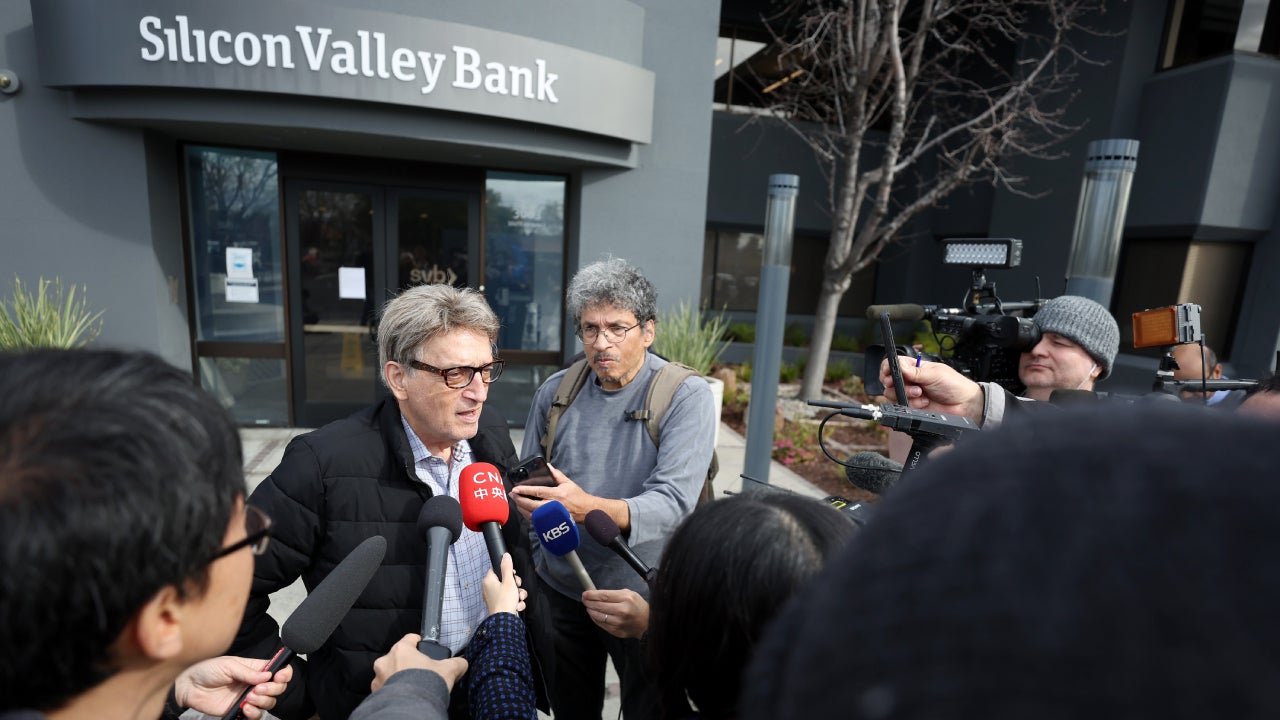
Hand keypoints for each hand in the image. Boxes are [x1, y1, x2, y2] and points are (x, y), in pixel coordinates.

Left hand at [174, 656, 293, 719]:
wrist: (189, 687)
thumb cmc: (207, 670)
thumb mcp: (228, 665)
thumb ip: (248, 672)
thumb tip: (267, 675)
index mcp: (255, 668)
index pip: (278, 670)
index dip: (284, 673)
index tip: (280, 676)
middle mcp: (255, 683)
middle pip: (278, 688)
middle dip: (273, 689)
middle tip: (259, 689)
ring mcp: (248, 697)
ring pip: (269, 702)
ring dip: (264, 701)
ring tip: (250, 697)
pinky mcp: (240, 710)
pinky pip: (256, 715)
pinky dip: (255, 713)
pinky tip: (246, 708)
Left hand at [371, 633, 468, 693]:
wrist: (412, 708)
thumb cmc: (427, 683)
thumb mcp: (449, 670)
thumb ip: (457, 663)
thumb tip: (462, 663)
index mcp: (401, 650)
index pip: (410, 638)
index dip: (419, 642)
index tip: (424, 648)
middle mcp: (385, 661)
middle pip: (398, 657)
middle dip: (408, 663)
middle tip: (420, 673)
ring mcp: (378, 678)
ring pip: (389, 673)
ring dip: (397, 677)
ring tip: (411, 687)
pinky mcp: (375, 694)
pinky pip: (384, 688)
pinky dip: (392, 691)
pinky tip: (404, 696)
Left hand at [483, 552, 527, 615]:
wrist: (504, 622)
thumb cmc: (505, 601)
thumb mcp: (509, 581)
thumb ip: (507, 568)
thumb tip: (505, 555)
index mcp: (488, 581)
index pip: (497, 569)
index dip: (507, 572)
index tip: (513, 576)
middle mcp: (489, 589)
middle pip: (505, 580)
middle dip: (516, 585)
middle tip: (518, 587)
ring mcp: (494, 598)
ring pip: (509, 591)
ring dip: (518, 595)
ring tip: (519, 599)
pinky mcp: (499, 605)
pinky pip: (509, 600)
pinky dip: (515, 603)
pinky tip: (517, 606)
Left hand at [510, 464, 630, 528]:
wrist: (586, 511)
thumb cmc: (577, 497)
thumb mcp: (568, 483)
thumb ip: (557, 475)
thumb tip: (548, 466)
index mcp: (556, 495)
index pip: (537, 492)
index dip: (525, 490)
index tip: (516, 489)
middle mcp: (552, 506)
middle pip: (531, 504)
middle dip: (519, 500)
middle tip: (512, 495)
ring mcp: (551, 516)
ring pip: (532, 514)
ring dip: (522, 508)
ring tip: (516, 502)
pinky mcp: (550, 522)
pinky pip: (536, 520)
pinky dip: (528, 515)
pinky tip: (524, 510)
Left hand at [582, 589, 649, 638]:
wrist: (647, 623)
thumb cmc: (638, 606)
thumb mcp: (630, 594)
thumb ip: (614, 593)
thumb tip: (597, 594)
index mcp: (626, 599)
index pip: (604, 595)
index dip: (592, 595)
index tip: (585, 594)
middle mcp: (622, 611)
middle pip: (599, 606)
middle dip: (588, 602)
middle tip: (584, 599)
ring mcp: (619, 622)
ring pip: (598, 616)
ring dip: (591, 611)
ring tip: (589, 607)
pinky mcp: (616, 631)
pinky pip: (601, 624)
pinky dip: (596, 619)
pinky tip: (594, 615)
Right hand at [880, 357, 984, 422]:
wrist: (963, 405)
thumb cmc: (954, 385)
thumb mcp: (935, 374)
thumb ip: (915, 371)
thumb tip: (898, 364)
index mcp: (914, 367)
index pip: (893, 364)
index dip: (888, 368)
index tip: (890, 373)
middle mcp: (909, 380)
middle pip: (889, 380)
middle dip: (897, 384)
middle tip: (911, 385)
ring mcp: (909, 394)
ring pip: (892, 394)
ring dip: (906, 394)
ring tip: (920, 394)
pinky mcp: (911, 406)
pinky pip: (901, 406)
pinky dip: (912, 404)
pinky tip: (924, 402)